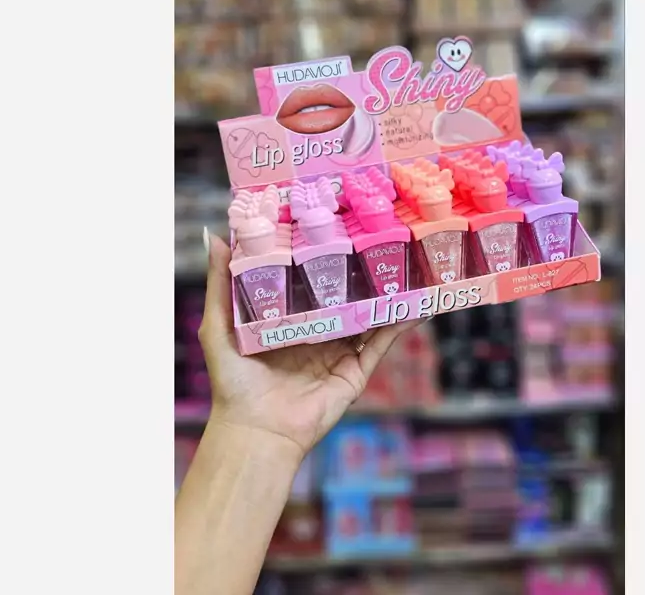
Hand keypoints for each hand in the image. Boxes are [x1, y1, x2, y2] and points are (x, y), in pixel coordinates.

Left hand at [199, 231, 424, 458]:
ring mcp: (338, 352)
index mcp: (290, 321)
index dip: (324, 259)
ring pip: (368, 318)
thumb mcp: (219, 325)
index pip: (312, 283)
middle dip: (360, 274)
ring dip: (386, 297)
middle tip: (378, 241)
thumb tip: (215, 235)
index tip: (337, 229)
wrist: (255, 431)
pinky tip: (415, 307)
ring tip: (406, 269)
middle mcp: (317, 333)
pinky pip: (380, 345)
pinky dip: (399, 326)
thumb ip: (221, 282)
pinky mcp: (354, 371)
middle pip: (345, 298)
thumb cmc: (233, 381)